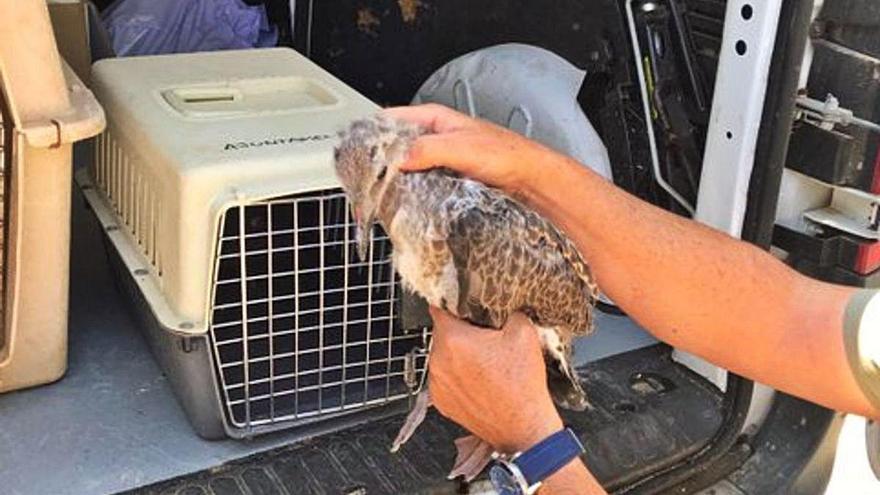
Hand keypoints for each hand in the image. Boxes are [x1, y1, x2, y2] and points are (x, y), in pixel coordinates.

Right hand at [381, 104, 562, 195]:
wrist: (530, 180)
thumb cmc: (506, 155)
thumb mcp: (461, 147)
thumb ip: (427, 149)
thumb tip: (399, 158)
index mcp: (435, 119)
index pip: (391, 119)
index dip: (371, 133)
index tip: (356, 151)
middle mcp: (435, 138)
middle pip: (394, 147)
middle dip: (378, 163)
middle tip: (364, 181)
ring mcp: (439, 160)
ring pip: (405, 169)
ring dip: (392, 182)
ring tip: (377, 196)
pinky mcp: (445, 181)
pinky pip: (419, 186)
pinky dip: (408, 195)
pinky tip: (402, 205)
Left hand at [427, 307, 563, 453]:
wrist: (523, 428)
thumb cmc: (522, 385)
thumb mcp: (524, 333)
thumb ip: (506, 310)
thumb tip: (499, 305)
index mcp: (453, 339)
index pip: (439, 307)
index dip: (453, 302)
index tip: (462, 304)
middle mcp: (438, 361)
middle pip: (443, 333)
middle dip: (461, 332)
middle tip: (484, 339)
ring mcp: (437, 383)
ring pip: (443, 356)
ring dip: (458, 355)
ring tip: (484, 363)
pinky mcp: (440, 401)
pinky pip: (444, 378)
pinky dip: (457, 376)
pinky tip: (479, 380)